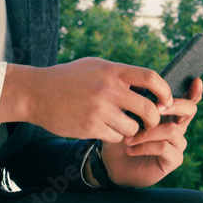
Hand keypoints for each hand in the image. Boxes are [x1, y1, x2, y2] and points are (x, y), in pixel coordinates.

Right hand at [0, 57, 172, 141]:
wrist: (36, 92)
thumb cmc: (67, 78)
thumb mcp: (94, 66)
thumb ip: (119, 74)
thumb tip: (145, 83)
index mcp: (112, 71)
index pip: (151, 78)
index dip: (165, 91)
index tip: (166, 100)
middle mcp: (108, 89)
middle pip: (148, 109)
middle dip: (154, 119)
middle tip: (150, 122)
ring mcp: (99, 110)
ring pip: (132, 128)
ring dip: (131, 130)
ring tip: (122, 124)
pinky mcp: (90, 127)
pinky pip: (115, 136)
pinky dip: (114, 135)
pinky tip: (104, 128)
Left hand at [96, 77, 202, 187]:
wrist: (113, 163)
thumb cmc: (122, 135)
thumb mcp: (128, 114)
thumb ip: (140, 101)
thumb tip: (141, 86)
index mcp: (170, 113)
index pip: (188, 100)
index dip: (195, 91)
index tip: (196, 80)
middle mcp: (178, 127)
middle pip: (189, 110)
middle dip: (174, 105)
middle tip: (155, 107)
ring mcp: (178, 144)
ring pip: (172, 130)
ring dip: (147, 132)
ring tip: (127, 138)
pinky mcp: (174, 159)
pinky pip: (163, 147)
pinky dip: (144, 146)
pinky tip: (130, 149)